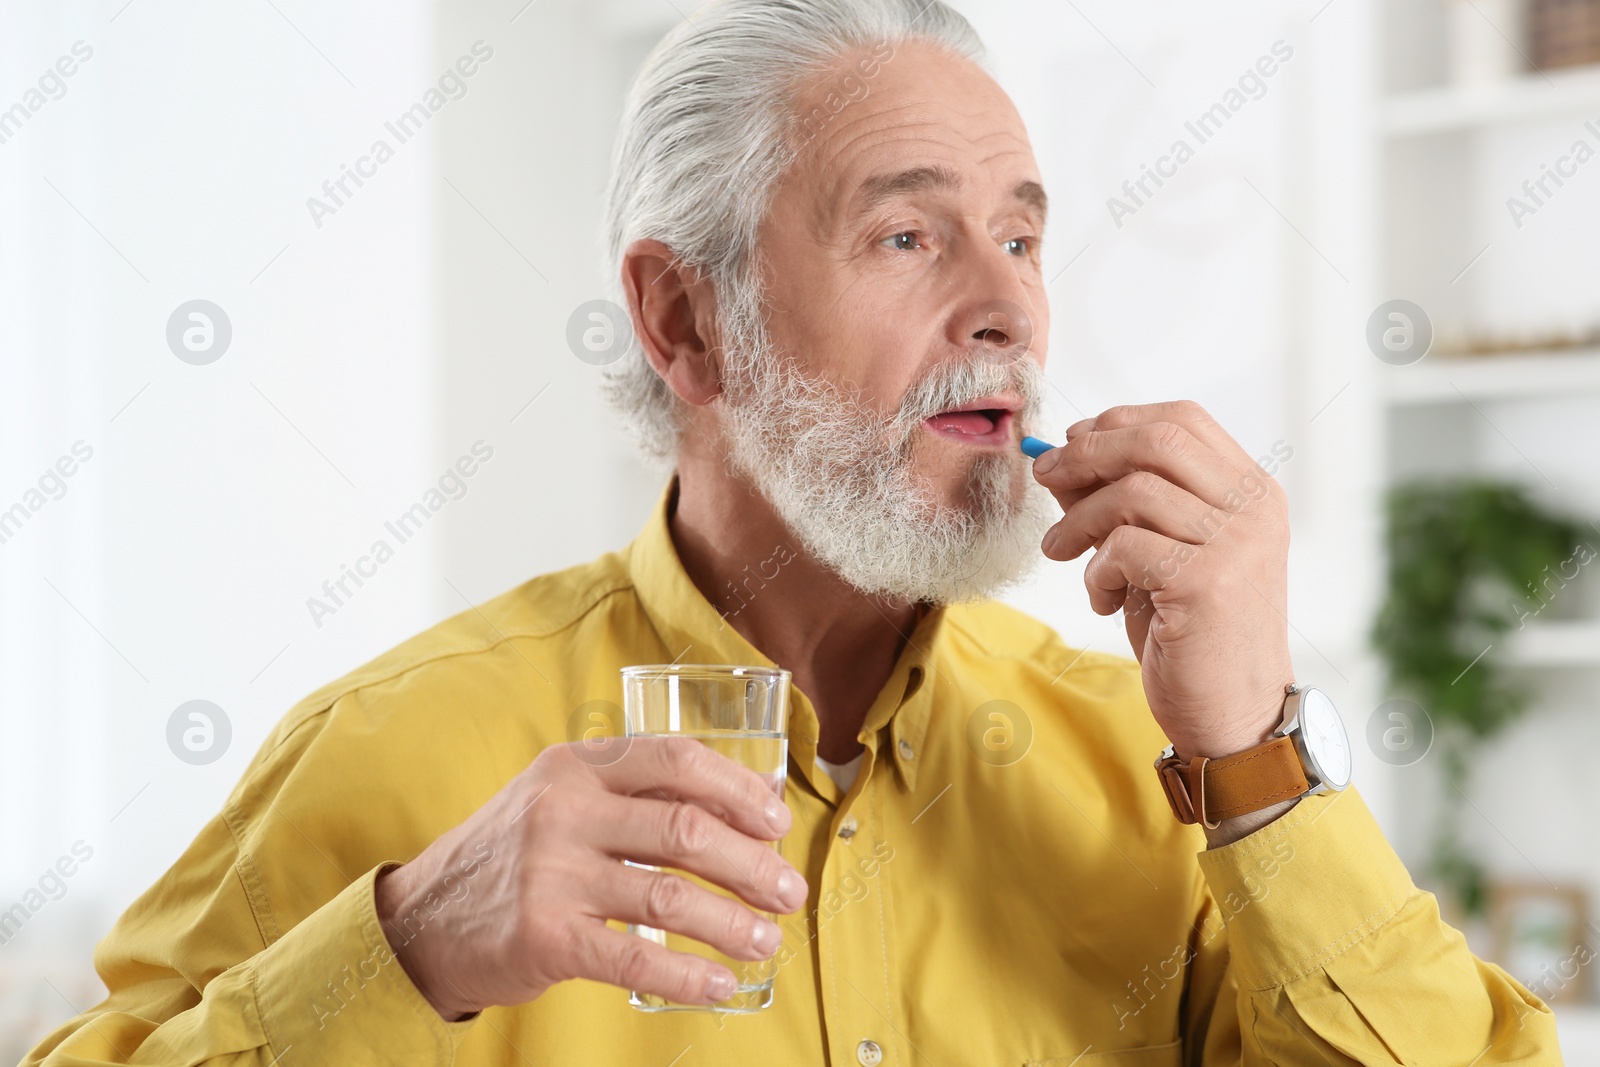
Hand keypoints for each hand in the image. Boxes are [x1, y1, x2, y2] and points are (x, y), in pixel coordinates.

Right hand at [375, 737, 806, 1018]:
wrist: (422, 918)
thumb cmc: (514, 856)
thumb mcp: (562, 801)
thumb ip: (636, 797)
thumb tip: (747, 806)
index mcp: (577, 766)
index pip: (675, 760)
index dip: (738, 790)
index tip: (777, 823)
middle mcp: (563, 810)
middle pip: (686, 828)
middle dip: (752, 863)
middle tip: (788, 891)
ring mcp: (551, 873)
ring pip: (670, 894)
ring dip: (733, 921)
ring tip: (767, 939)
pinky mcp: (544, 936)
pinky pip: (636, 955)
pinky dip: (689, 972)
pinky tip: (721, 982)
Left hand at [1030, 400, 1293, 760]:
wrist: (1234, 717)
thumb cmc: (1192, 636)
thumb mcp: (1156, 555)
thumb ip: (1122, 503)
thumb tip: (1060, 458)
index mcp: (1252, 493)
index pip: (1182, 420)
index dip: (1117, 421)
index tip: (1071, 443)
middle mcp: (1253, 510)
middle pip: (1158, 440)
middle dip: (1087, 452)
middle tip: (1045, 476)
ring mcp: (1236, 544)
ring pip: (1133, 491)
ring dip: (1079, 520)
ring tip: (1062, 551)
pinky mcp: (1207, 582)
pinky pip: (1124, 546)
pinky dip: (1096, 569)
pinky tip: (1103, 599)